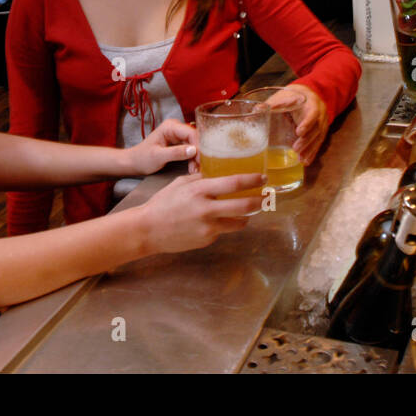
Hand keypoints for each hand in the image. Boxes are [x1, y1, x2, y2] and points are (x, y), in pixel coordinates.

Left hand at [124, 118, 198, 176]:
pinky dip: (193, 159)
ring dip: (197, 158)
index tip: (201, 160)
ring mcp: (178, 135)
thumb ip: (175, 153)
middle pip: (195, 138)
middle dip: (199, 153)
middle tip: (201, 166)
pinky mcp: (179, 143)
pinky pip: (191, 149)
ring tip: (196, 170)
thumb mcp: (158, 157)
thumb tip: (193, 150)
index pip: (191, 133)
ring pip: (195, 145)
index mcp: (170, 126)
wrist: (134, 163)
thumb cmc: (142, 158)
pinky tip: (193, 168)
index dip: (198, 146)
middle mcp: (176, 128)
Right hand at [138, 172, 263, 253]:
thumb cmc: (163, 203)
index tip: (263, 178)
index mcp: (200, 190)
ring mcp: (208, 228)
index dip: (253, 180)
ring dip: (246, 217)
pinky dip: (222, 225)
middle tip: (266, 197)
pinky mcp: (207, 240)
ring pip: (239, 223)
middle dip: (260, 201)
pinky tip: (212, 222)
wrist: (148, 229)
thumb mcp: (181, 183)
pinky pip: (222, 231)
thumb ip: (202, 179)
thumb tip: (219, 175)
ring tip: (246, 211)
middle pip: (244, 206)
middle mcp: (207, 209)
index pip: (234, 183)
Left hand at [279, 83, 330, 165]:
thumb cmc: (293, 95)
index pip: (312, 113)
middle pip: (316, 128)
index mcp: (312, 103)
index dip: (307, 123)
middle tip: (295, 149)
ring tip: (301, 159)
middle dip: (307, 140)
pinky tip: (306, 161)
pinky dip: (312, 152)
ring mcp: (322, 123)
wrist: (307, 93)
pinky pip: (318, 143)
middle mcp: (320, 113)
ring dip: (310, 149)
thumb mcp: (284, 96)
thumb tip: (256, 110)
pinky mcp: (320, 131)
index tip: (299, 132)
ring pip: (318, 137)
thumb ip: (272, 104)